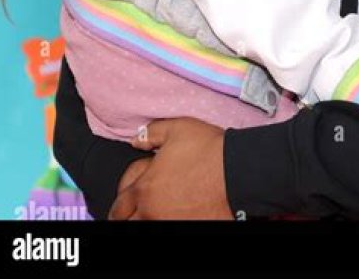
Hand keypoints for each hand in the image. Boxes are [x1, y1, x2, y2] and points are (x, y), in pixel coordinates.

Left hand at [108, 117, 232, 219]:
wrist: (238, 171)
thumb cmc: (209, 149)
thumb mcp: (178, 128)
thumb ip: (151, 133)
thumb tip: (136, 140)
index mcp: (146, 188)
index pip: (119, 206)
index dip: (120, 204)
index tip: (124, 203)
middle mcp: (153, 211)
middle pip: (128, 223)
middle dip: (128, 217)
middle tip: (135, 210)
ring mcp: (171, 224)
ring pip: (147, 228)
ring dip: (147, 220)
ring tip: (157, 212)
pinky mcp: (190, 228)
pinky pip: (173, 229)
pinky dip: (171, 221)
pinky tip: (177, 213)